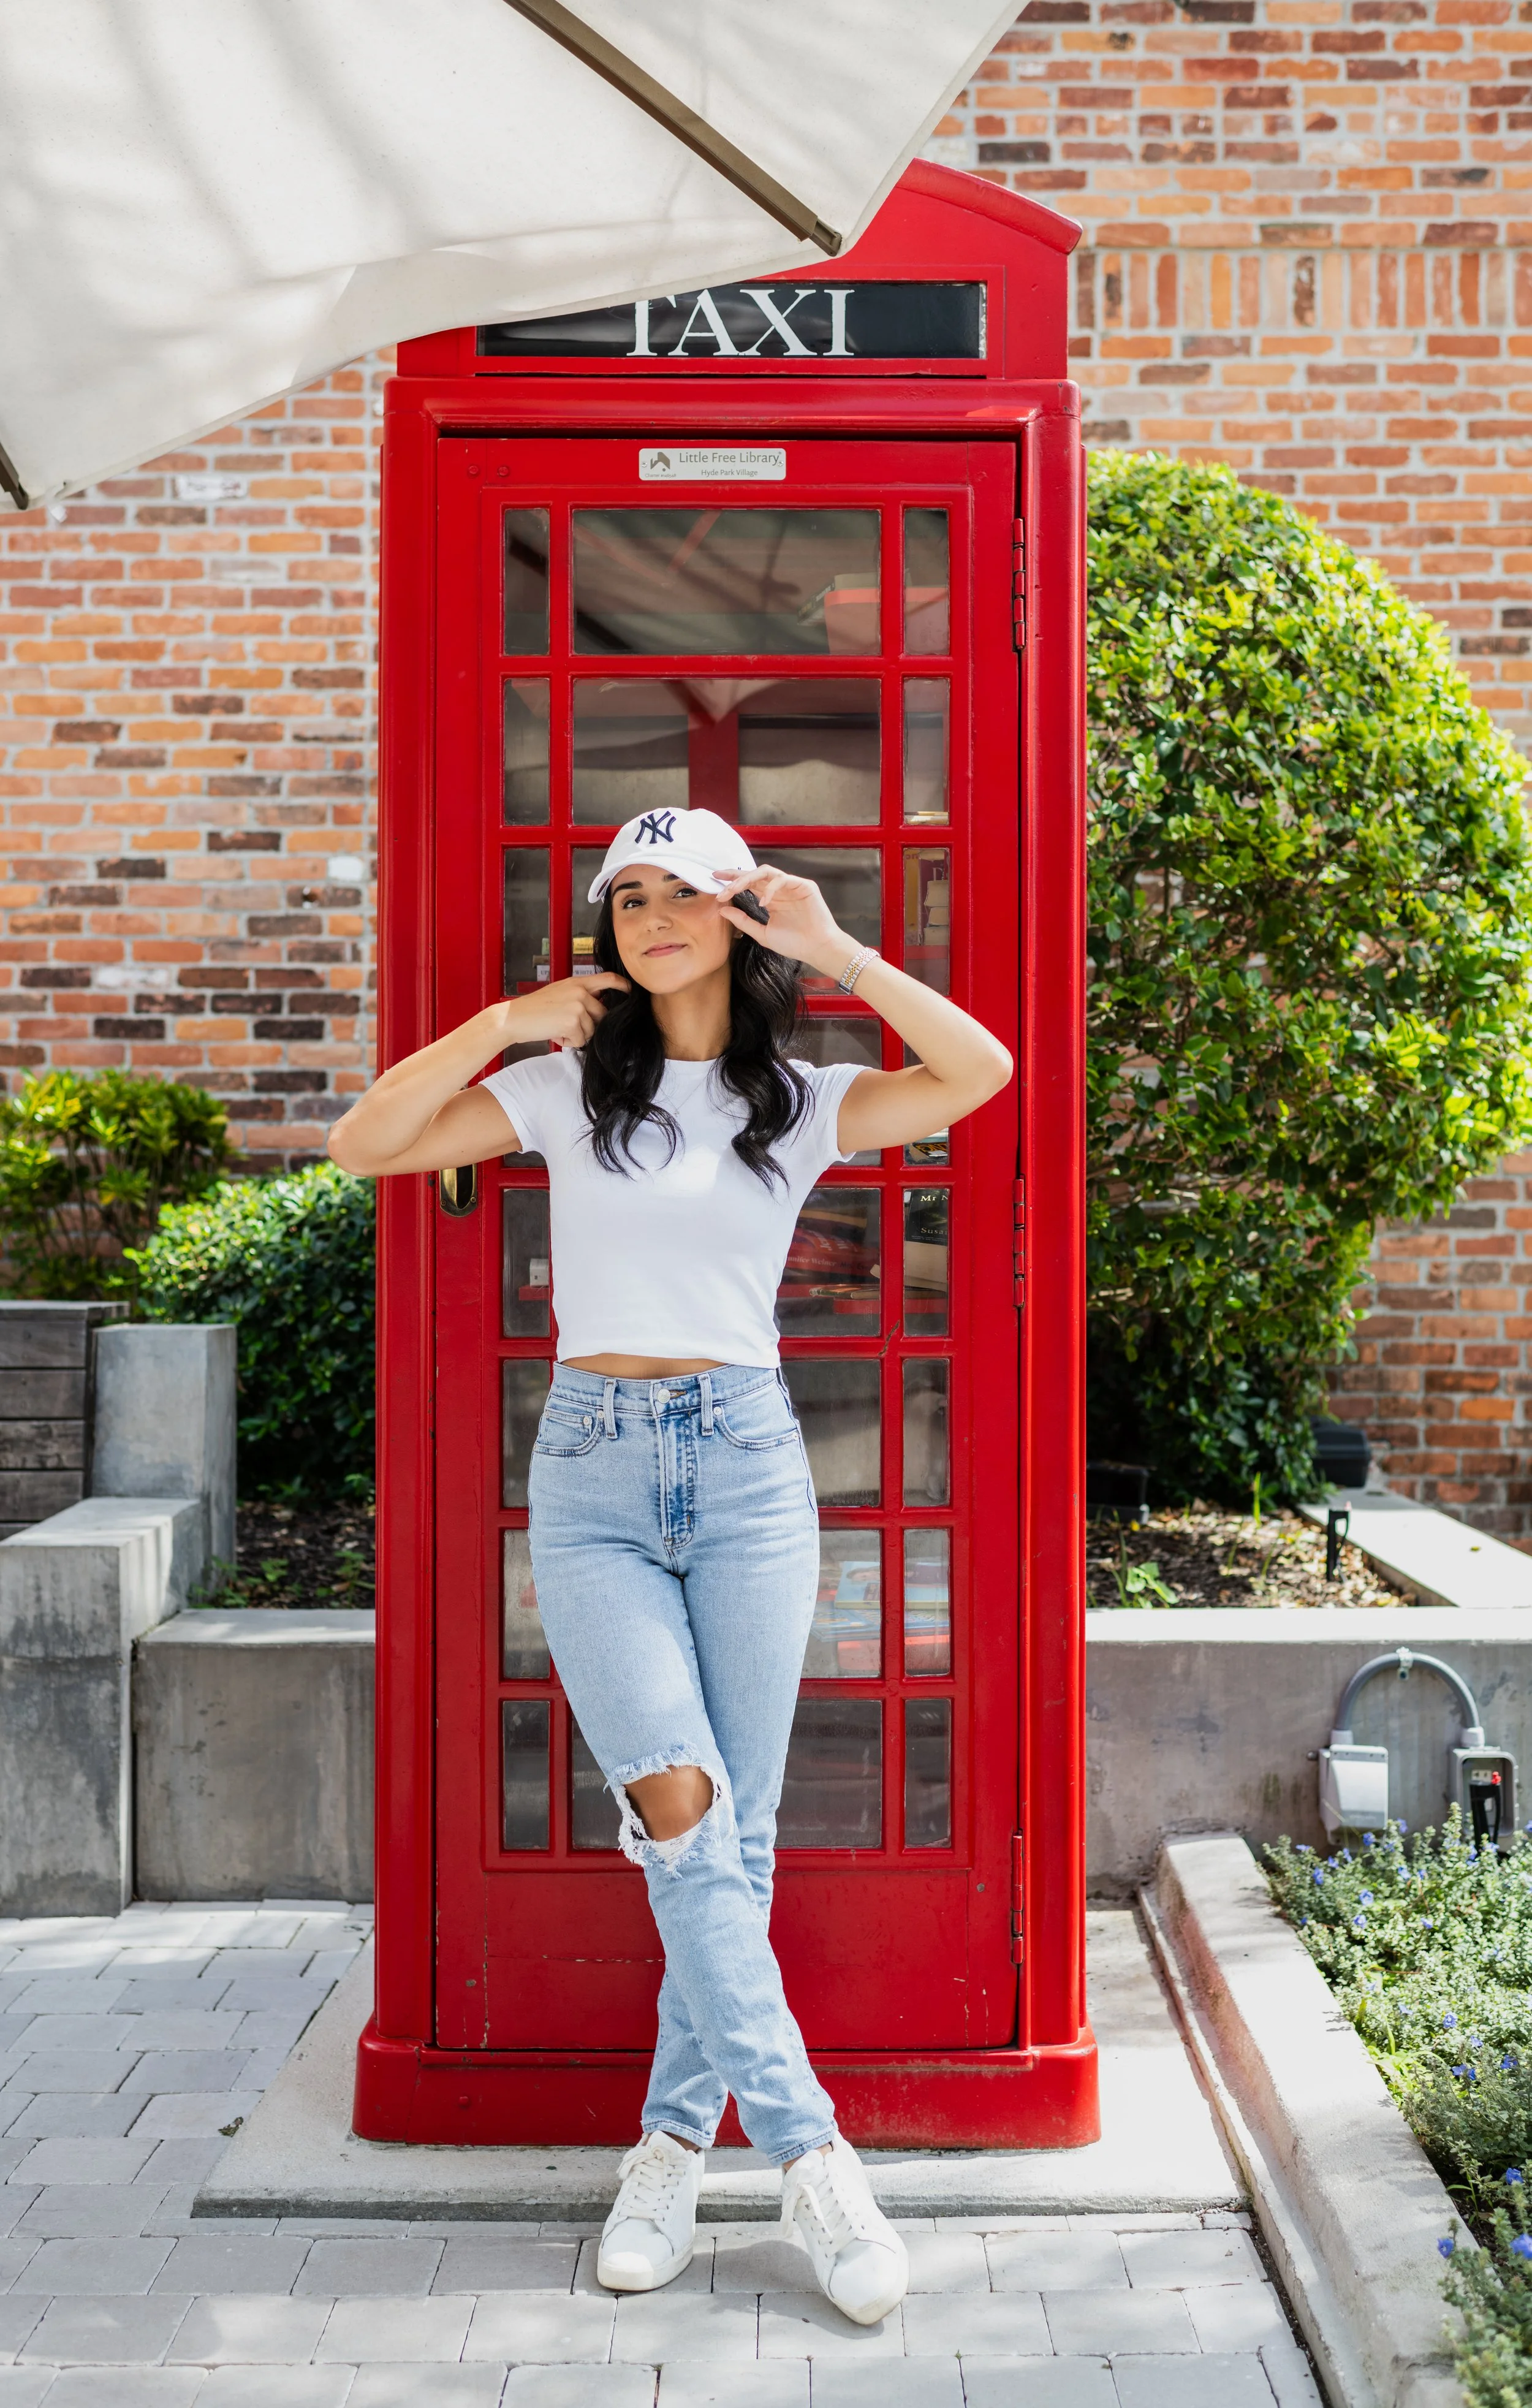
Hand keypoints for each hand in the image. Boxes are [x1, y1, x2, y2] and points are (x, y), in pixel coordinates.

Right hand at [496, 973, 627, 1048]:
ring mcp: (578, 1006)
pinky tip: (555, 1034)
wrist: (514, 1018)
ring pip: (591, 1029)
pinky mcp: (573, 1022)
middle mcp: (580, 992)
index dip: (623, 985)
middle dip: (590, 1024)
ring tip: (557, 1028)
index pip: (608, 978)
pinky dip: (569, 1041)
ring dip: (577, 1034)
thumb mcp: (560, 993)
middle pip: (602, 1013)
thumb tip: (601, 1001)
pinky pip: (581, 1039)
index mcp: (577, 982)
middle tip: (568, 1025)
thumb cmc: (535, 1008)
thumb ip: (580, 994)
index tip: (630, 991)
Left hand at [717, 868, 856, 980]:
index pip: (748, 884)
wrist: (817, 949)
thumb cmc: (794, 943)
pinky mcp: (804, 885)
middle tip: (719, 879)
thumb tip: (722, 909)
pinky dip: (771, 889)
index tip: (714, 879)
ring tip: (734, 889)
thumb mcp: (762, 934)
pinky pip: (783, 880)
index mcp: (770, 898)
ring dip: (748, 879)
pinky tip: (763, 902)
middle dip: (735, 876)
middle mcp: (779, 890)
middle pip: (754, 874)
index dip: (732, 880)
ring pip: (766, 872)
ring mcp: (791, 886)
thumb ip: (743, 921)